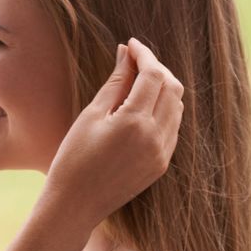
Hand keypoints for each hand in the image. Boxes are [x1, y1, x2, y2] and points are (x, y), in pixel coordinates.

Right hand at [43, 38, 183, 227]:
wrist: (75, 205)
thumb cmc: (73, 158)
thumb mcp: (91, 115)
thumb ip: (115, 83)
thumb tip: (126, 53)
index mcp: (135, 122)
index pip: (153, 75)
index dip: (144, 54)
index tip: (131, 45)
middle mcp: (155, 137)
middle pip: (172, 87)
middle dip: (156, 68)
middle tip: (135, 61)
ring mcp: (162, 153)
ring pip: (177, 107)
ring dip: (163, 88)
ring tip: (138, 82)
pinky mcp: (162, 165)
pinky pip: (173, 127)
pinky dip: (164, 110)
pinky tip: (143, 107)